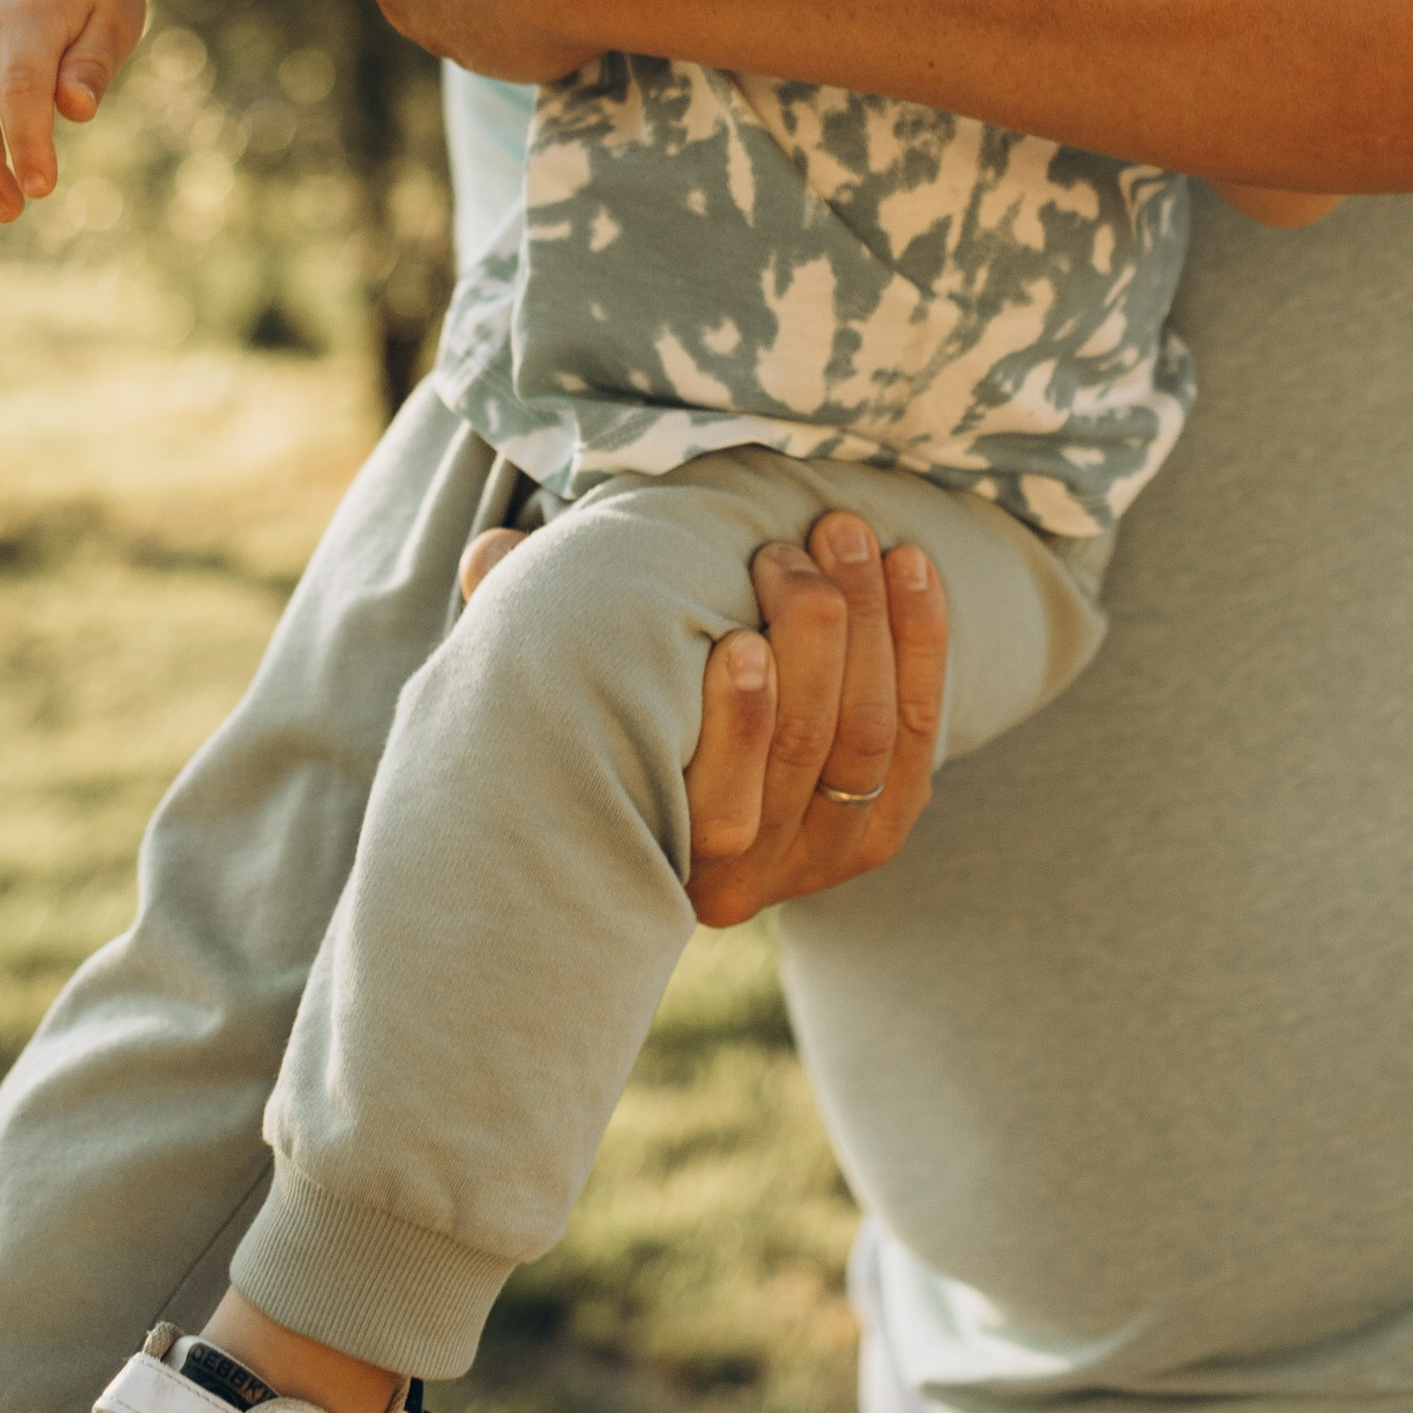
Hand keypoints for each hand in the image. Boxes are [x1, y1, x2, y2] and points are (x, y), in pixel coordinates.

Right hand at [453, 504, 948, 922]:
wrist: (685, 800)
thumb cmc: (599, 725)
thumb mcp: (557, 689)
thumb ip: (520, 625)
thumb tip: (490, 552)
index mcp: (664, 862)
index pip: (720, 806)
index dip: (741, 727)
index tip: (740, 640)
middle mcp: (751, 881)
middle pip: (808, 754)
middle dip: (814, 639)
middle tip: (792, 550)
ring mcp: (826, 858)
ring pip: (869, 736)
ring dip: (869, 623)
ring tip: (845, 532)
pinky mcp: (882, 826)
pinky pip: (919, 731)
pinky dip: (922, 642)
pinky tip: (909, 563)